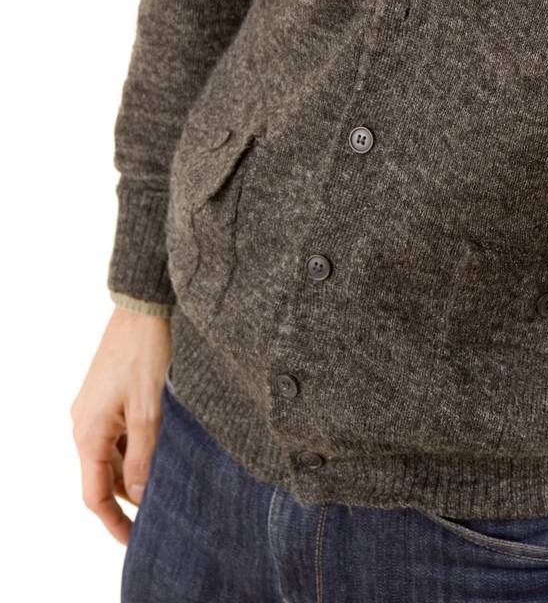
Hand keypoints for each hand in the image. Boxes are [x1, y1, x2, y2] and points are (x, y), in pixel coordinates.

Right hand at [70, 305, 171, 544]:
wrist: (142, 304)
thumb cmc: (146, 351)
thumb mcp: (150, 409)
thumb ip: (144, 455)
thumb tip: (138, 495)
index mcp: (88, 432)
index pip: (94, 494)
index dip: (113, 522)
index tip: (135, 541)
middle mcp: (84, 423)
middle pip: (103, 477)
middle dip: (128, 498)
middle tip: (160, 514)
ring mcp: (94, 408)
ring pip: (111, 455)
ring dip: (133, 472)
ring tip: (165, 485)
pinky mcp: (107, 395)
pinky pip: (117, 434)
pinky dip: (135, 448)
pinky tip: (161, 450)